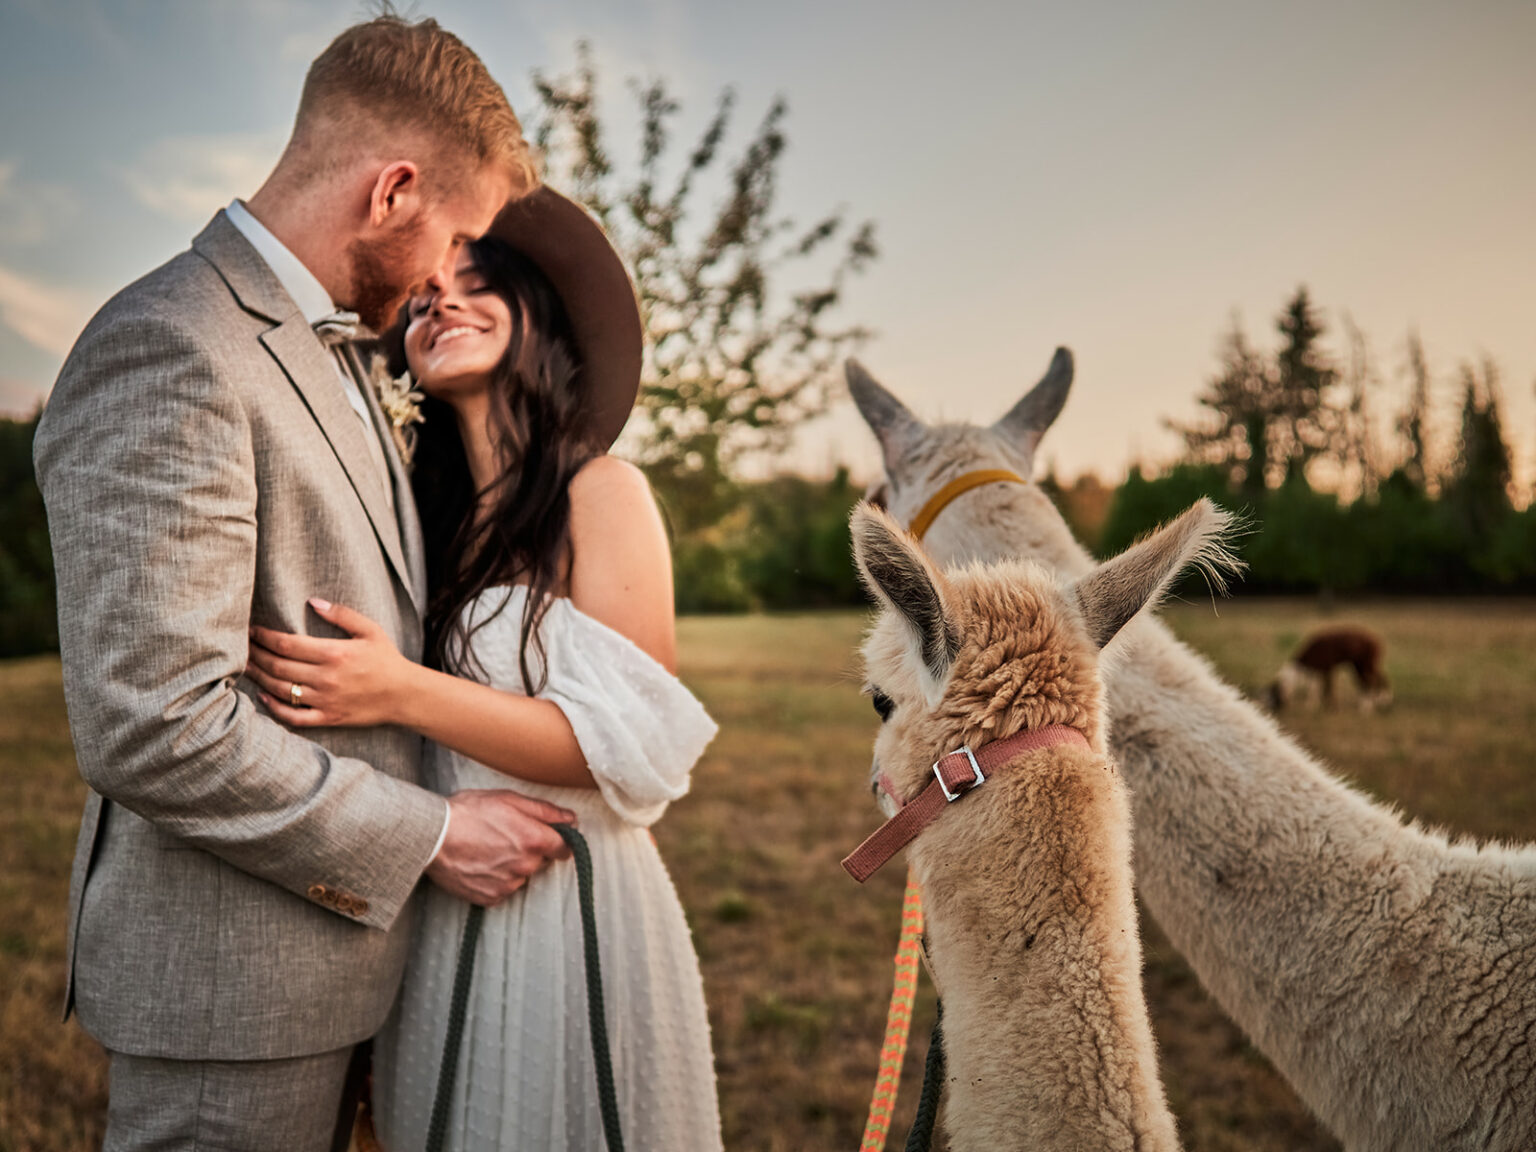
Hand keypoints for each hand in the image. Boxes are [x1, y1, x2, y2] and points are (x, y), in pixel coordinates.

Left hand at [247, 598, 412, 727]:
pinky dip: (275, 708)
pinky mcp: (327, 717)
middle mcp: (326, 678)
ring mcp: (325, 700)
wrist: (404, 694)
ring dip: (259, 678)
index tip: (252, 630)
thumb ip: (341, 615)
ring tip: (246, 667)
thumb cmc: (387, 659)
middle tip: (242, 646)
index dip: (264, 637)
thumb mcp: (370, 630)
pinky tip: (264, 696)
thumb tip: (312, 602)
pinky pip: (294, 716)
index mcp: (334, 653)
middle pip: (278, 666)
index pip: (287, 644)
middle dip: (256, 654)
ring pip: (281, 690)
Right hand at [426, 790, 575, 904]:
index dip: (557, 841)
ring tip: (487, 849)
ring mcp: (509, 885)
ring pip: (522, 876)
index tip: (545, 836)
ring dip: (512, 866)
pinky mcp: (491, 898)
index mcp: (535, 840)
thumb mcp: (509, 799)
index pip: (565, 849)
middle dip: (530, 850)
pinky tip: (480, 864)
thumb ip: (546, 811)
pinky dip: (496, 879)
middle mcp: (526, 866)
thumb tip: (571, 819)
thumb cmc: (468, 812)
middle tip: (505, 836)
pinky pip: (503, 889)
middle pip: (541, 861)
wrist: (432, 837)